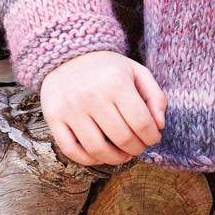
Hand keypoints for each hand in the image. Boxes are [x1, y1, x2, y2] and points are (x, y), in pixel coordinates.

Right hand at [40, 50, 166, 166]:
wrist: (69, 54)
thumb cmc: (109, 68)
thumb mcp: (137, 72)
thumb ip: (155, 96)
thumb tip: (160, 125)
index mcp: (117, 82)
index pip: (141, 122)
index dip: (151, 136)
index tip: (154, 138)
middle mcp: (93, 96)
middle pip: (121, 137)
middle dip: (137, 148)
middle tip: (141, 147)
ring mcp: (71, 109)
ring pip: (97, 149)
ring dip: (116, 159)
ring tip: (125, 155)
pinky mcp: (54, 118)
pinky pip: (72, 150)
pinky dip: (89, 160)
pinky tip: (101, 155)